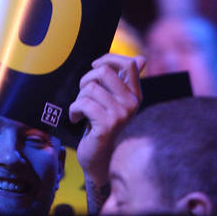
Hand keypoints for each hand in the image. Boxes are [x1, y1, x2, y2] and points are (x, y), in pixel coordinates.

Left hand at [69, 54, 144, 185]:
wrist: (99, 157)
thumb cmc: (102, 124)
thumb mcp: (114, 100)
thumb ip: (124, 81)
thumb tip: (142, 58)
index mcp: (135, 95)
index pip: (129, 64)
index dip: (109, 59)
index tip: (95, 66)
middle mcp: (132, 103)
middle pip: (104, 72)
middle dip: (86, 79)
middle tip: (83, 93)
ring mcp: (121, 114)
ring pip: (90, 88)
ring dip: (79, 98)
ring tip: (81, 110)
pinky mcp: (107, 124)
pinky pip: (83, 103)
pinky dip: (74, 110)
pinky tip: (76, 118)